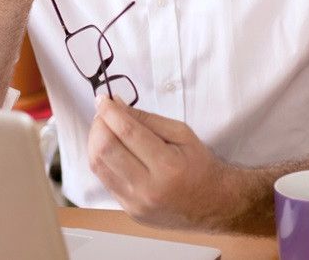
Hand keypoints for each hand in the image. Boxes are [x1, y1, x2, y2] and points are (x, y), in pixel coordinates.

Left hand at [88, 95, 239, 230]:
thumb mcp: (182, 134)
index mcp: (167, 166)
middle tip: (103, 113)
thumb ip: (147, 119)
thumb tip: (117, 105)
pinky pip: (104, 179)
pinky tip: (109, 148)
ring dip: (95, 141)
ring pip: (98, 165)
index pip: (128, 133)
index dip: (110, 112)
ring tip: (104, 128)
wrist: (214, 205)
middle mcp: (148, 188)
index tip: (102, 98)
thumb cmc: (200, 165)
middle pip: (106, 150)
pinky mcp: (129, 210)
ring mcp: (136, 203)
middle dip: (99, 125)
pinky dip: (102, 159)